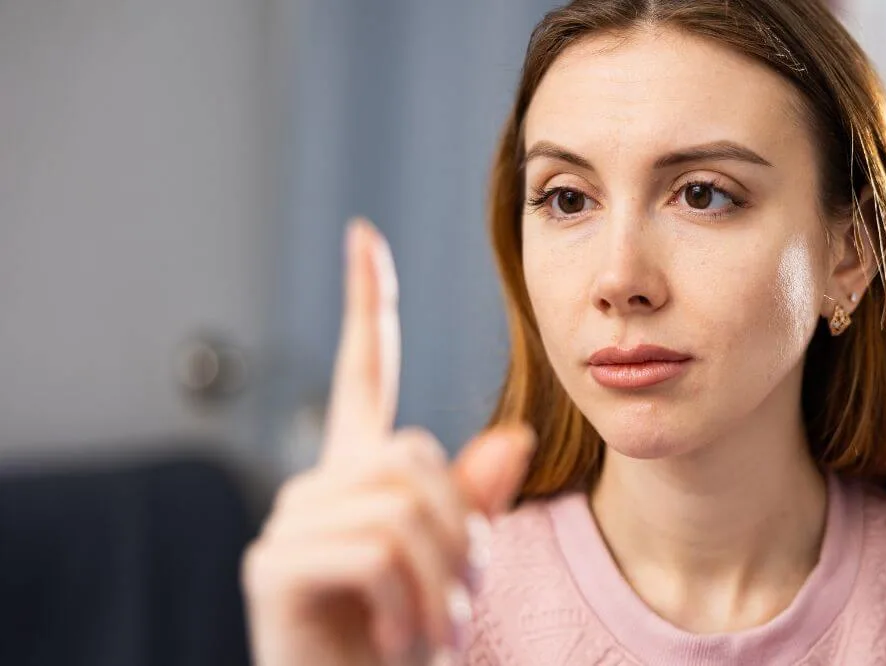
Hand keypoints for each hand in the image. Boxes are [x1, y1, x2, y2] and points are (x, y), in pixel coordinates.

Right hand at [241, 219, 534, 665]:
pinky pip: (379, 551)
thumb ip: (476, 502)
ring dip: (445, 576)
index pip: (363, 372)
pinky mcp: (274, 565)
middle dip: (463, 532)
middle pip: (416, 454)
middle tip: (459, 598)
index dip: (367, 304)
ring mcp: (290, 522)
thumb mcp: (456, 566)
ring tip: (433, 624)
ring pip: (405, 504)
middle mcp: (317, 485)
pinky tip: (399, 637)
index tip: (364, 235)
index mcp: (360, 475)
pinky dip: (413, 604)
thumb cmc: (404, 639)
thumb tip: (512, 441)